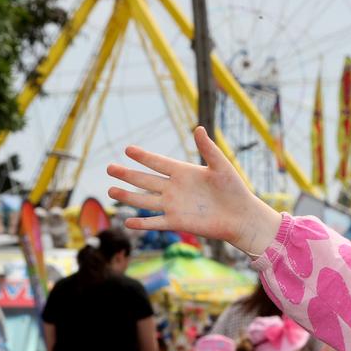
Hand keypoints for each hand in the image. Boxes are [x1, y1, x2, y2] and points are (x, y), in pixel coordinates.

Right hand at [107, 127, 282, 255]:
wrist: (242, 216)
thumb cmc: (235, 189)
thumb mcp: (221, 167)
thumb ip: (208, 149)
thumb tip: (198, 128)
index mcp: (184, 172)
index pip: (158, 163)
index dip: (143, 156)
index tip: (128, 149)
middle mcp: (174, 188)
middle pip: (145, 180)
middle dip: (127, 174)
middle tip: (109, 167)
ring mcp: (174, 206)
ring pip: (145, 200)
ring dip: (128, 196)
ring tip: (110, 191)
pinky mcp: (177, 222)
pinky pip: (155, 222)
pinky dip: (142, 223)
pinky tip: (126, 221)